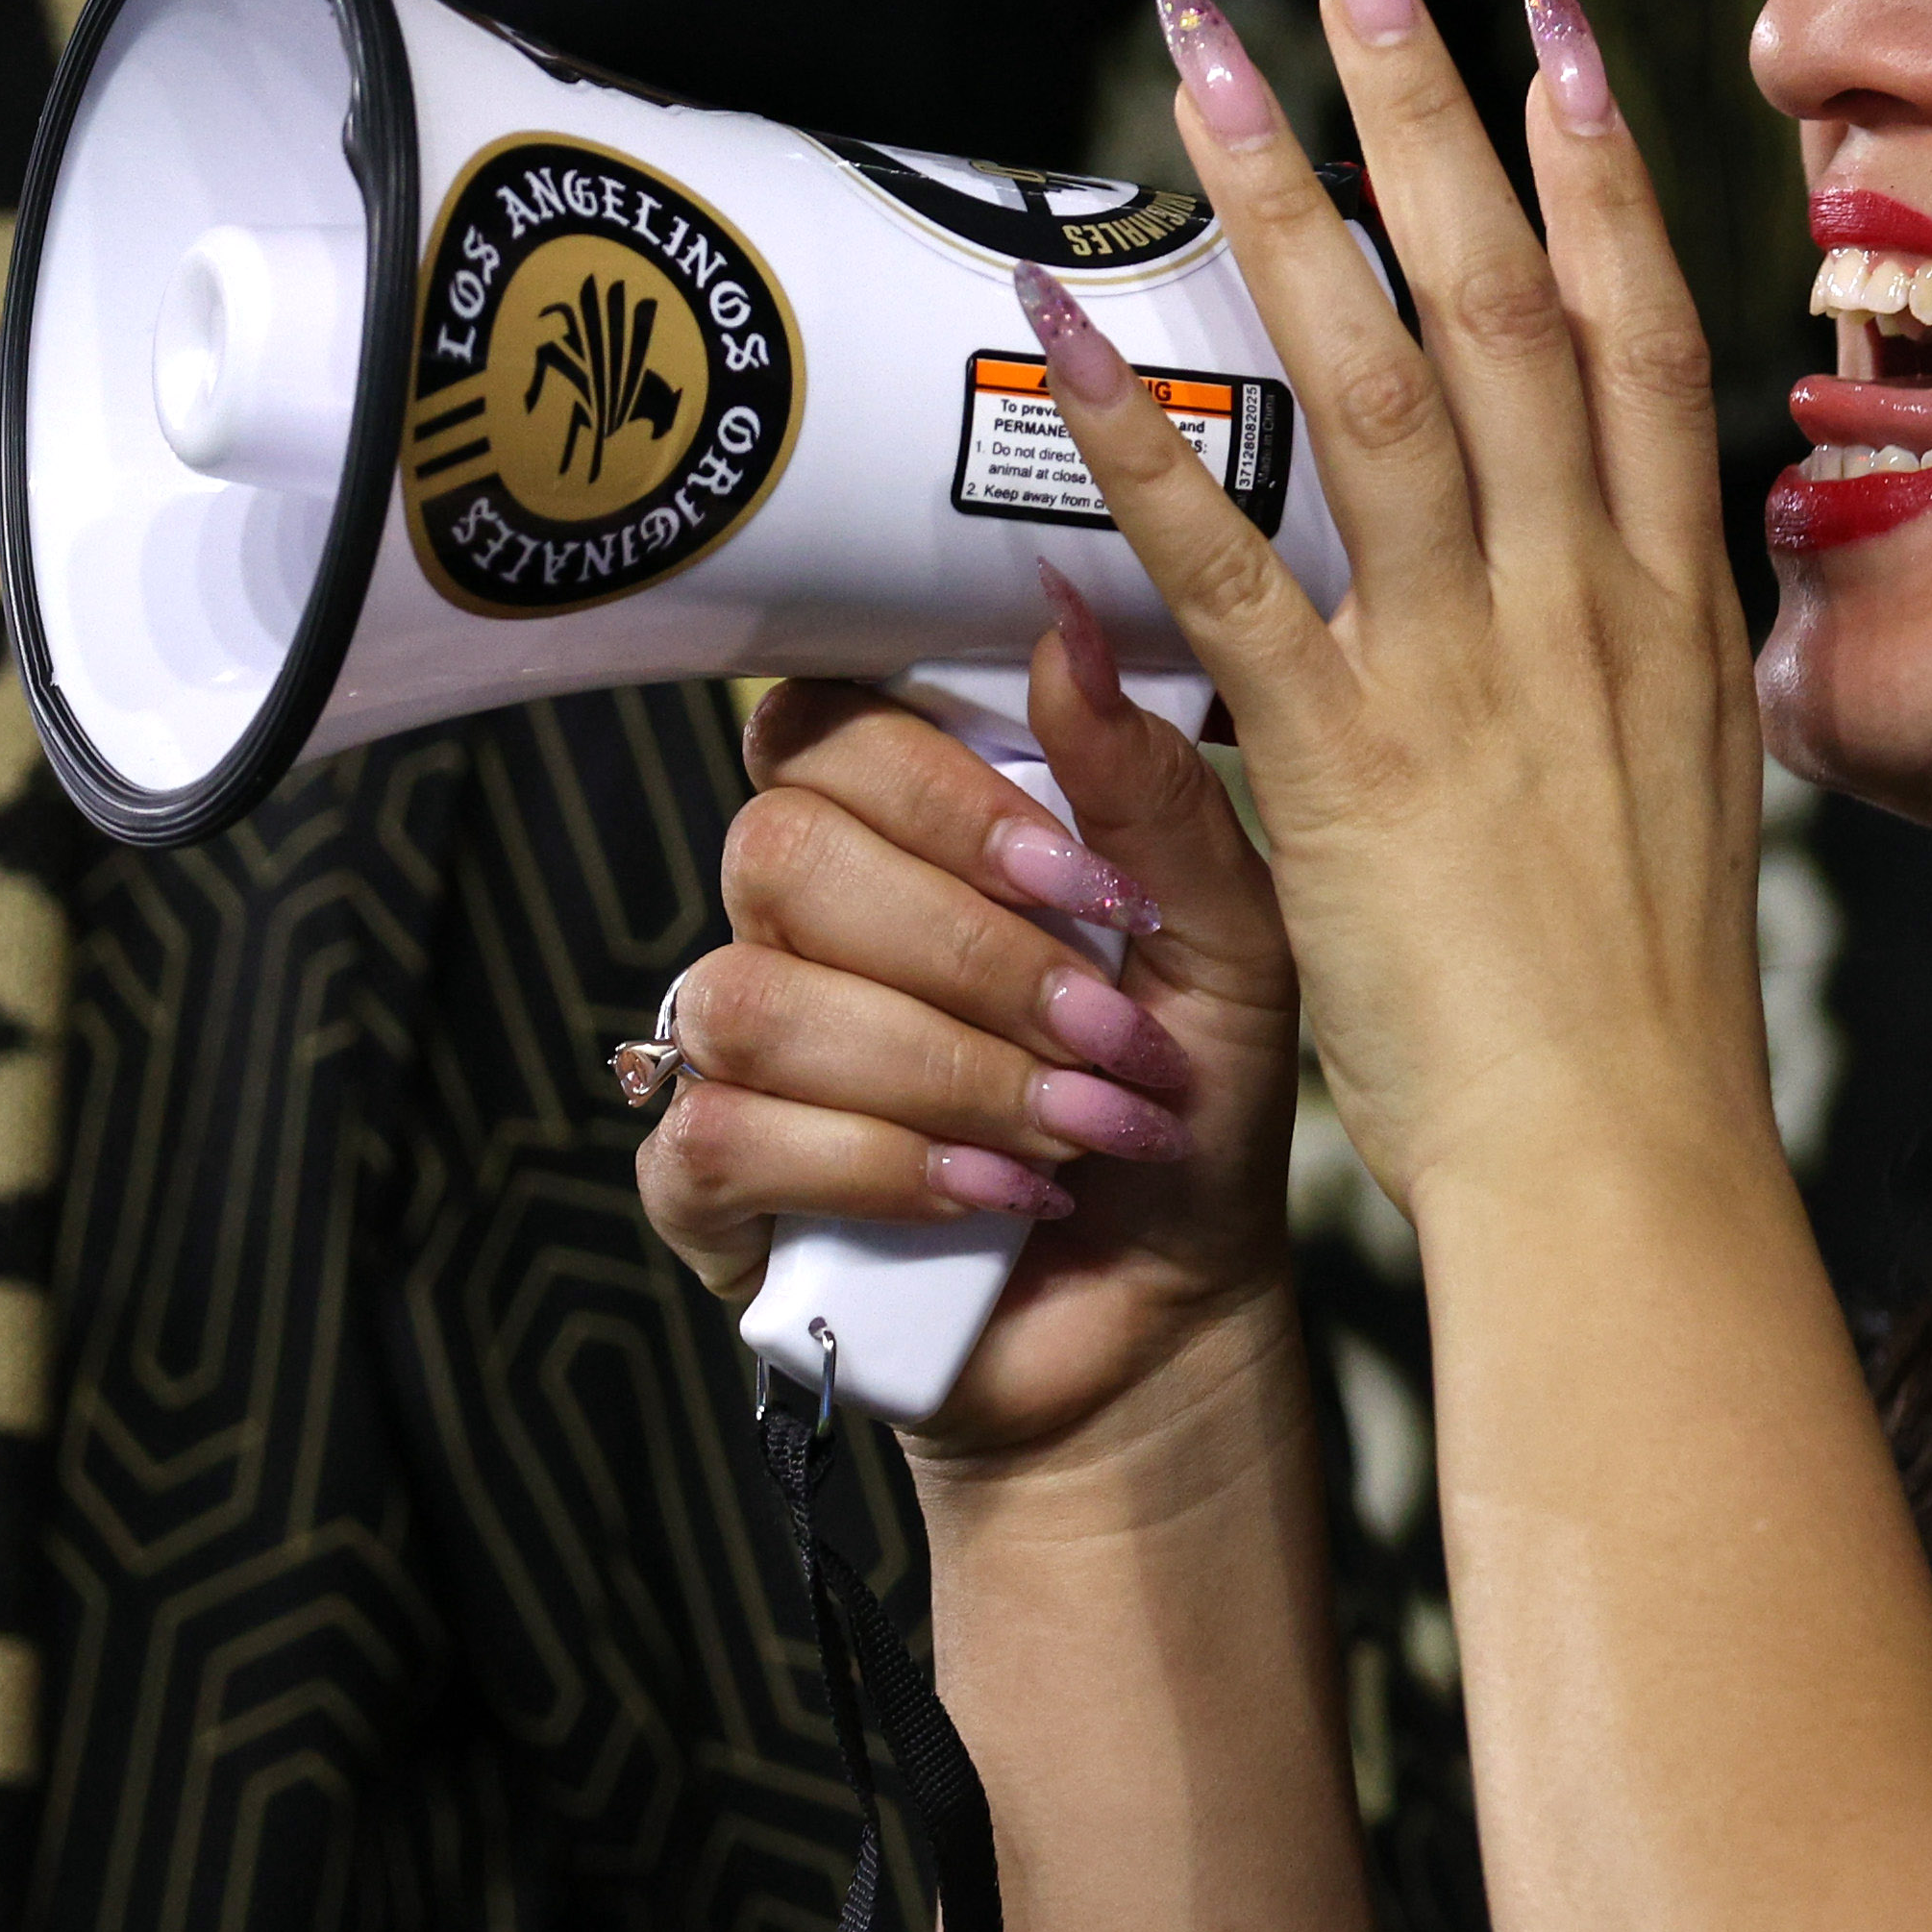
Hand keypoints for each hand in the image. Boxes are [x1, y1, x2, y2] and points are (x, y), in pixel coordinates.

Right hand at [634, 576, 1307, 1468]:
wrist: (1174, 1306)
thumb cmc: (1191, 1099)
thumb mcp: (1225, 938)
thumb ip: (1148, 789)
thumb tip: (1065, 624)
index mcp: (901, 828)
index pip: (825, 723)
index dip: (940, 792)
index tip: (1081, 879)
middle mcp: (795, 919)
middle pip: (781, 850)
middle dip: (971, 956)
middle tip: (1108, 1032)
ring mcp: (734, 1048)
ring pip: (755, 998)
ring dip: (946, 1072)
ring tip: (1078, 1132)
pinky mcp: (706, 1181)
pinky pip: (723, 1133)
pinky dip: (880, 1166)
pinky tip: (996, 1199)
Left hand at [1025, 0, 1768, 1215]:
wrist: (1629, 1172)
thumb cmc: (1646, 1021)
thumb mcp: (1690, 797)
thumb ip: (1646, 660)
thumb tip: (1638, 564)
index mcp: (1677, 605)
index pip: (1652, 328)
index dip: (1601, 161)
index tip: (1548, 20)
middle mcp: (1589, 600)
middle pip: (1515, 296)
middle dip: (1429, 104)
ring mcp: (1476, 668)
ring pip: (1385, 378)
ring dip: (1285, 197)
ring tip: (1198, 54)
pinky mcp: (1351, 758)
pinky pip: (1238, 566)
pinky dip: (1155, 442)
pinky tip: (1074, 329)